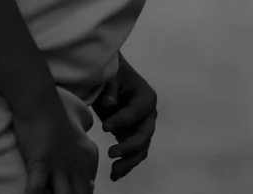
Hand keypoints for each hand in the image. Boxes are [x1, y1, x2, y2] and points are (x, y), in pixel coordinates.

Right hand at [10, 97, 96, 193]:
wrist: (41, 101)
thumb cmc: (57, 114)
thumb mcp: (81, 129)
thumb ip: (86, 146)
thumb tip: (89, 156)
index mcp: (87, 158)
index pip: (89, 188)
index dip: (83, 193)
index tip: (78, 191)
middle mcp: (76, 166)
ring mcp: (59, 166)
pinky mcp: (40, 163)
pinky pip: (36, 189)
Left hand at [92, 56, 158, 181]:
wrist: (114, 81)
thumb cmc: (114, 77)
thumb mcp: (112, 78)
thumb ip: (111, 90)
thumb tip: (109, 103)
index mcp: (147, 97)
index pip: (137, 112)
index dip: (122, 120)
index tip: (104, 127)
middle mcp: (149, 115)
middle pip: (145, 134)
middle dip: (129, 146)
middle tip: (111, 153)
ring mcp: (142, 128)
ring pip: (141, 149)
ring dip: (129, 161)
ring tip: (114, 172)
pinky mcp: (133, 137)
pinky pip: (134, 154)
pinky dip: (126, 165)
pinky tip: (114, 175)